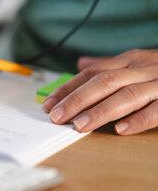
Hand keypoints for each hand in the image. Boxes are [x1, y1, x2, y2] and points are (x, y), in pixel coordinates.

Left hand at [42, 49, 157, 134]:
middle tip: (56, 117)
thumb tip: (81, 63)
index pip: (91, 73)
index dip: (68, 88)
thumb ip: (110, 65)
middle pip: (104, 82)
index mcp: (130, 60)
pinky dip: (140, 119)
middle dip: (77, 99)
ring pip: (127, 95)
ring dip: (101, 111)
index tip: (48, 104)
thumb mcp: (138, 61)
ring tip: (80, 126)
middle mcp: (143, 68)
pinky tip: (121, 130)